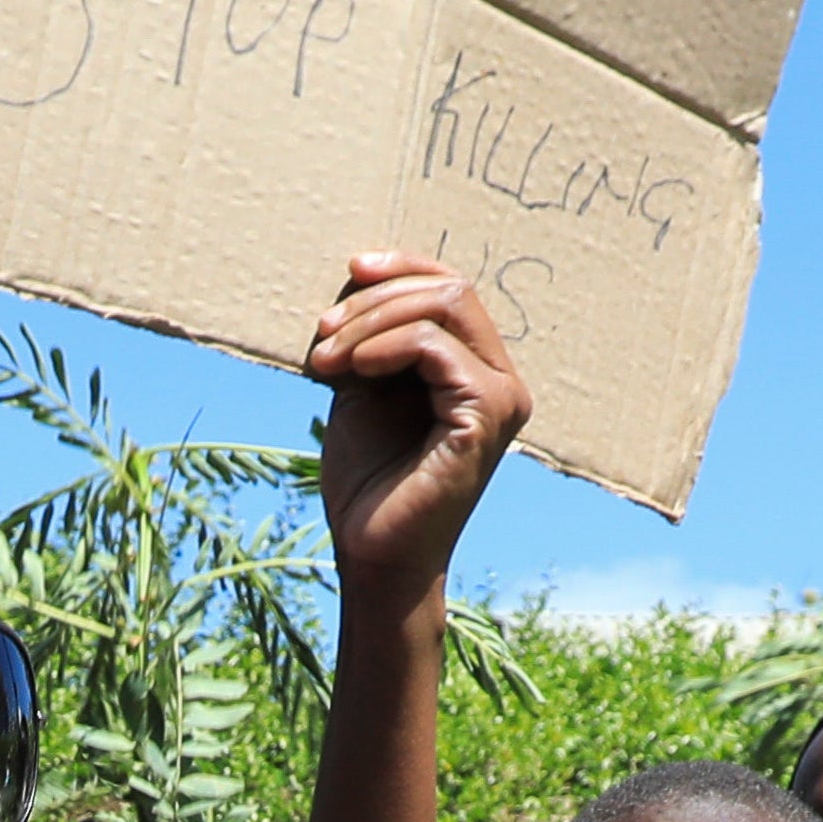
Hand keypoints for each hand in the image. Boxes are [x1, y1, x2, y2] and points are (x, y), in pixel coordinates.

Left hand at [310, 255, 530, 615]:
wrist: (373, 554)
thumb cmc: (368, 482)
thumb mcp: (362, 388)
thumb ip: (370, 336)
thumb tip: (360, 273)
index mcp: (475, 369)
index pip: (451, 287)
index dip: (403, 267)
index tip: (351, 269)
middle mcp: (500, 379)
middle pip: (450, 289)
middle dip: (376, 299)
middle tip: (321, 332)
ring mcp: (501, 396)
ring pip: (444, 307)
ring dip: (371, 322)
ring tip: (324, 359)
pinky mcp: (487, 415)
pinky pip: (437, 346)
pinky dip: (387, 346)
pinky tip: (351, 370)